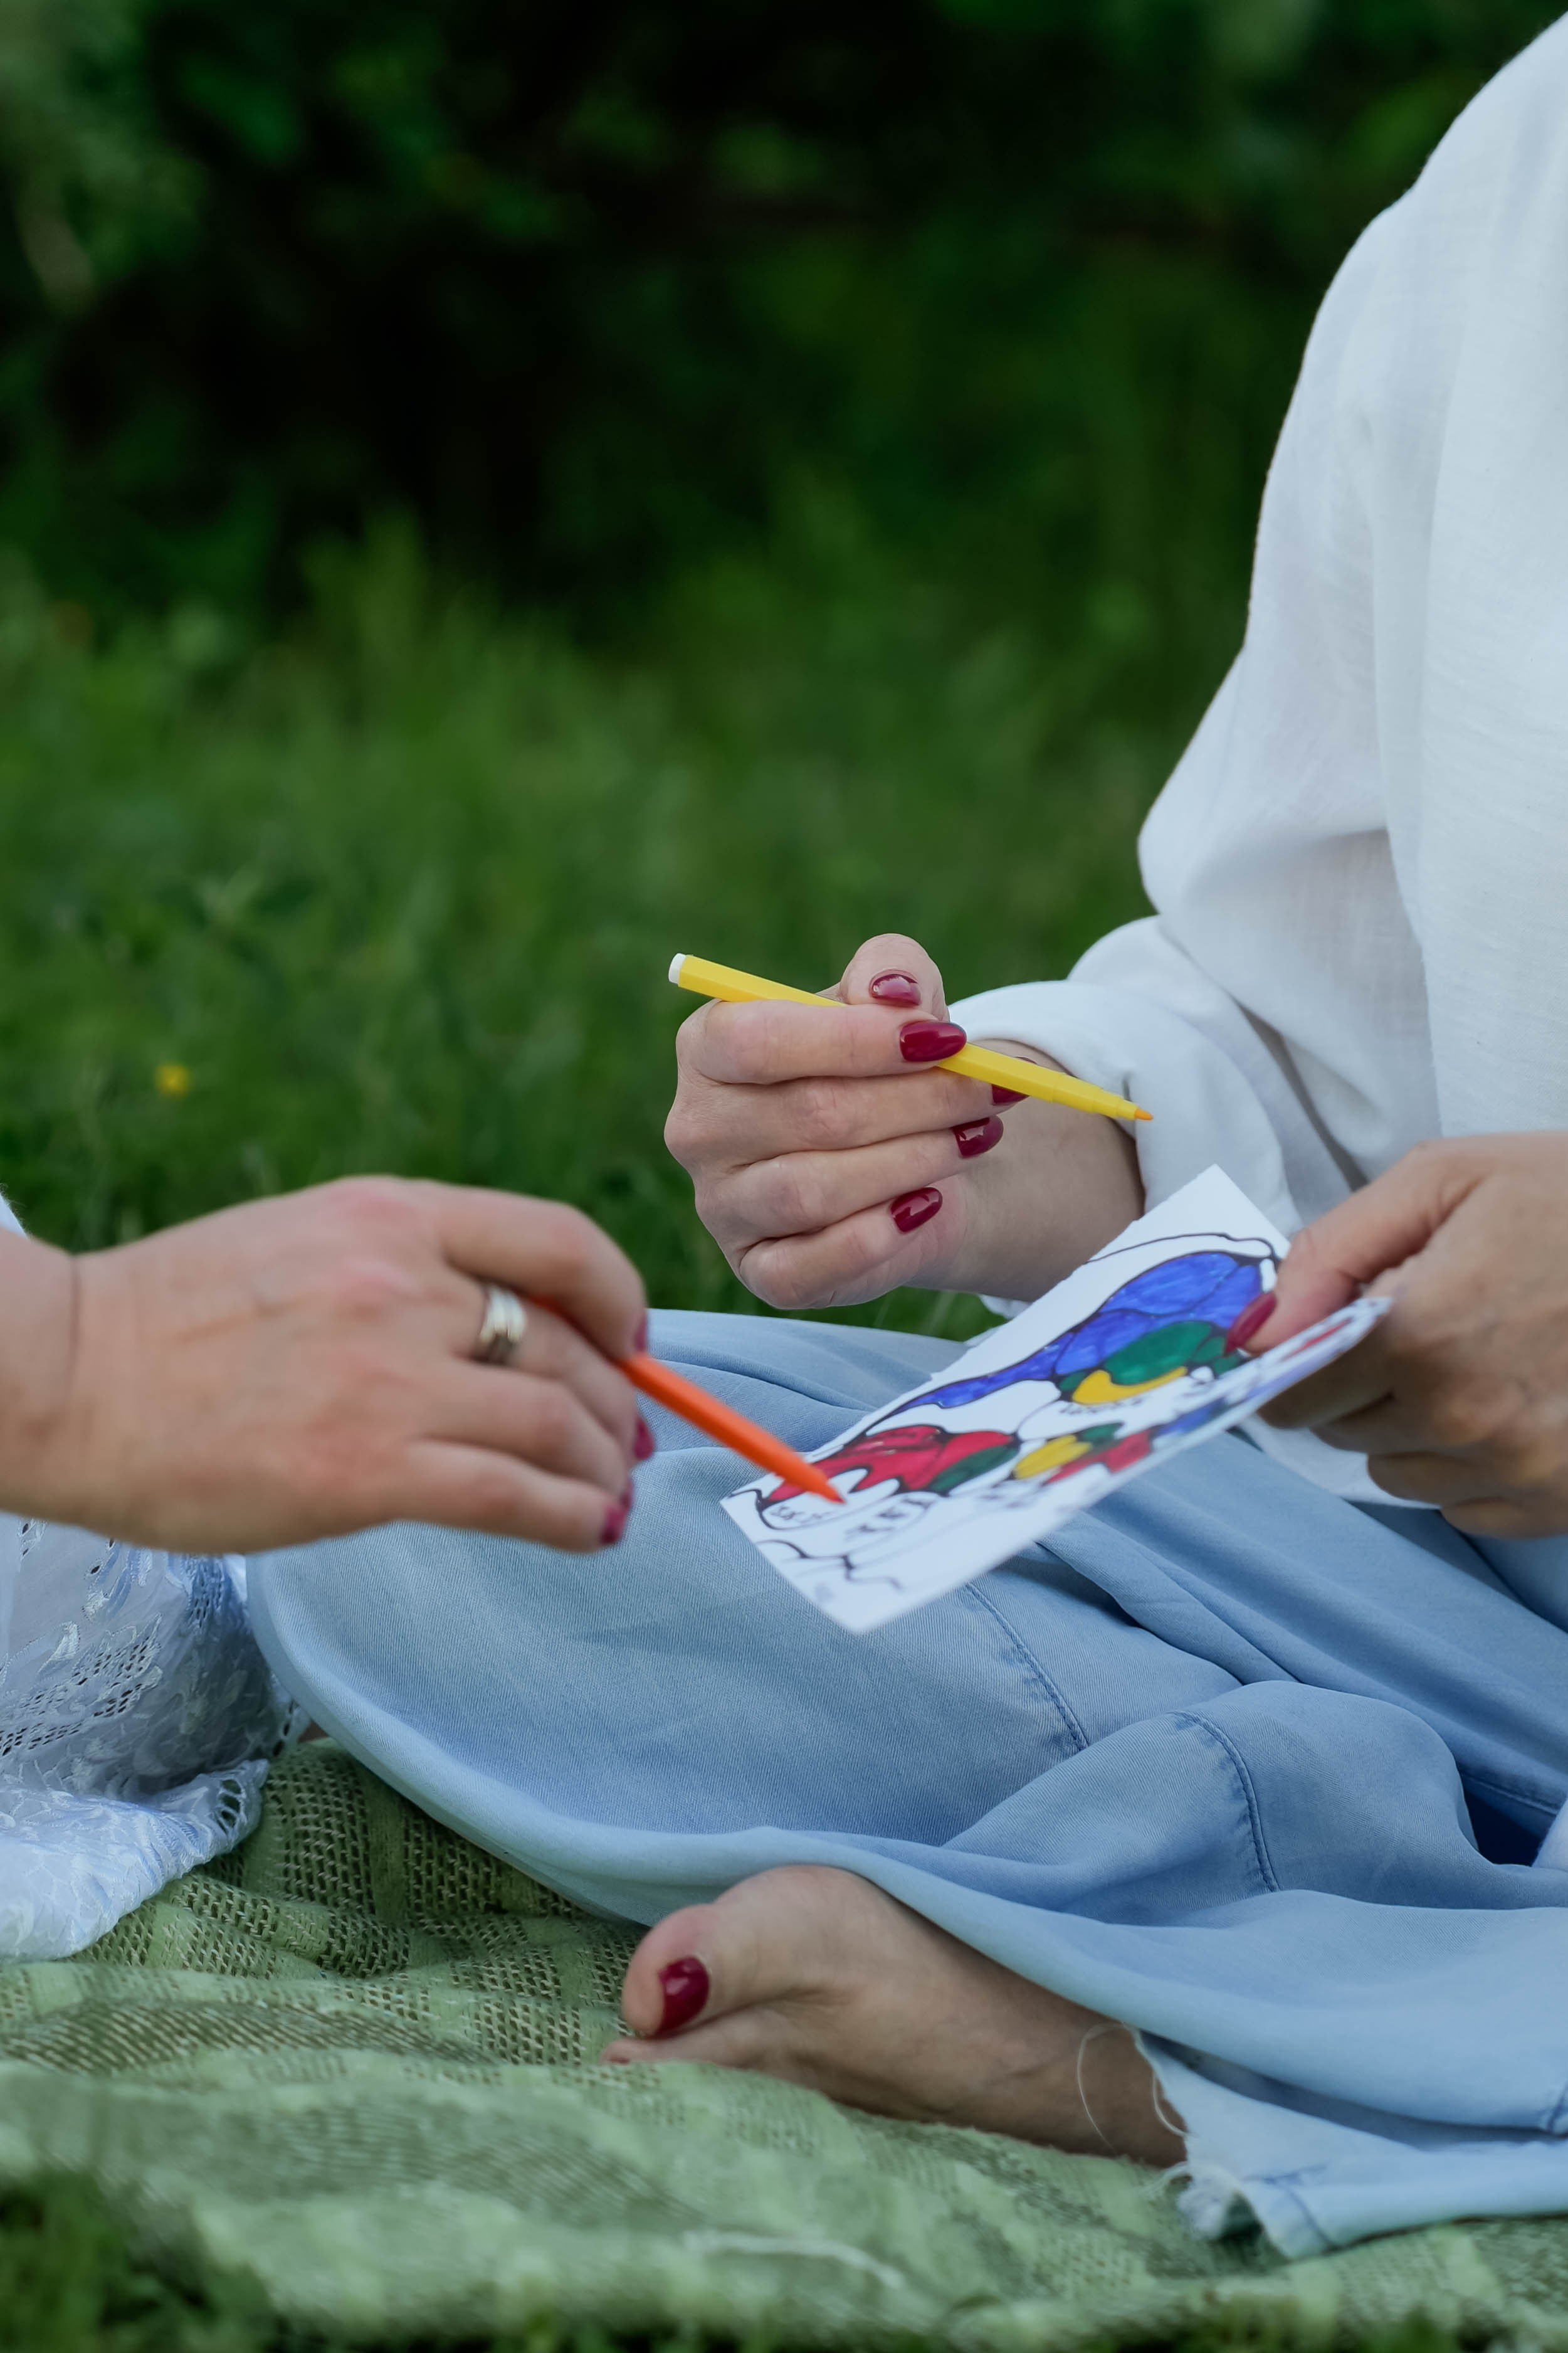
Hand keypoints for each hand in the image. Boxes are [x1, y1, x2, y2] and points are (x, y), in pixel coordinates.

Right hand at [0, 1178, 647, 1553]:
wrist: (64, 1376)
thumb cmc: (173, 1320)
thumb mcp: (306, 1240)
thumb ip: (407, 1266)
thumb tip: (508, 1323)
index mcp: (391, 1216)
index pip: (559, 1240)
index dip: (618, 1296)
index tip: (629, 1337)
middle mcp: (406, 1284)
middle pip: (568, 1344)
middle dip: (616, 1403)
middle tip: (628, 1441)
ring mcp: (391, 1379)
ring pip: (558, 1421)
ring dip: (606, 1466)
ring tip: (611, 1496)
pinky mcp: (368, 1471)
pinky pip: (515, 1496)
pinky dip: (576, 1516)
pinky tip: (591, 1530)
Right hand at [665, 932, 1141, 1310]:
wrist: (909, 1158)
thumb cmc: (884, 1068)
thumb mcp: (895, 1002)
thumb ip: (893, 972)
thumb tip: (895, 994)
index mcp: (709, 1045)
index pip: (756, 1039)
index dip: (855, 1040)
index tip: (946, 1039)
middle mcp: (698, 1127)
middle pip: (808, 1114)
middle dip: (918, 1101)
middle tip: (991, 1092)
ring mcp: (721, 1207)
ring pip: (813, 1190)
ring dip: (914, 1161)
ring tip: (976, 1139)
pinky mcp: (760, 1271)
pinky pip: (810, 1267)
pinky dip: (879, 1238)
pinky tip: (928, 1204)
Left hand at [1253, 1136, 1567, 1536]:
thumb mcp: (1445, 1180)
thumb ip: (1332, 1252)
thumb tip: (1256, 1328)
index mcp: (1423, 1337)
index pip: (1294, 1395)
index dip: (1297, 1363)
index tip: (1322, 1337)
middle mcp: (1466, 1421)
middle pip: (1345, 1435)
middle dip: (1363, 1385)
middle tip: (1430, 1323)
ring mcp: (1521, 1472)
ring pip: (1402, 1476)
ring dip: (1416, 1428)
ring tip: (1483, 1356)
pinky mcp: (1563, 1503)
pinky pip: (1466, 1507)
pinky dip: (1473, 1464)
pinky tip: (1519, 1400)